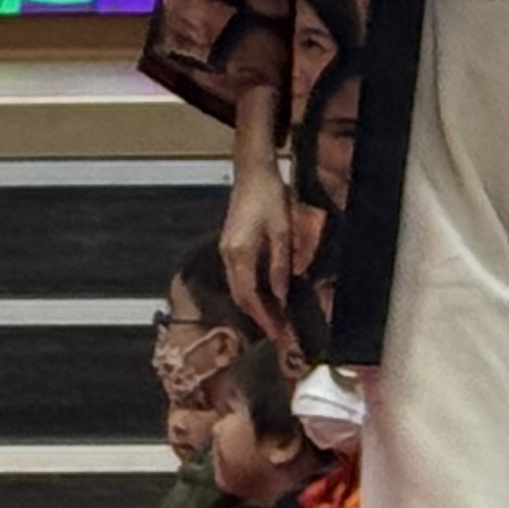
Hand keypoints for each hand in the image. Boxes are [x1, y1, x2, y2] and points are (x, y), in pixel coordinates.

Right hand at [223, 165, 297, 349]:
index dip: (264, 316)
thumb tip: (282, 295)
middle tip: (278, 333)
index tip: (278, 332)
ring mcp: (226, 251)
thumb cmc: (270, 197)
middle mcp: (228, 255)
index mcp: (239, 253)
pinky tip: (266, 297)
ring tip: (275, 319)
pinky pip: (239, 277)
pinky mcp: (230, 246)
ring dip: (255, 306)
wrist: (252, 174)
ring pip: (238, 288)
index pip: (250, 295)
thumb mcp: (282, 232)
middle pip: (240, 296)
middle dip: (259, 317)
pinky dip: (252, 292)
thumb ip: (280, 266)